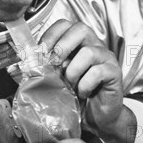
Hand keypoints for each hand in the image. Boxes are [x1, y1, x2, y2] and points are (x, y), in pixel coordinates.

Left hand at [40, 20, 132, 142]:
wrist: (96, 117)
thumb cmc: (76, 97)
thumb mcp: (56, 80)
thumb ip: (46, 69)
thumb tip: (28, 63)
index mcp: (78, 43)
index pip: (65, 24)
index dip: (50, 35)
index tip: (40, 53)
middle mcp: (94, 45)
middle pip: (81, 29)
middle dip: (62, 47)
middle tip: (54, 66)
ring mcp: (106, 58)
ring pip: (89, 52)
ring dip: (73, 71)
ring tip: (70, 86)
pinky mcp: (114, 73)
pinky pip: (98, 72)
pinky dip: (85, 85)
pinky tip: (82, 93)